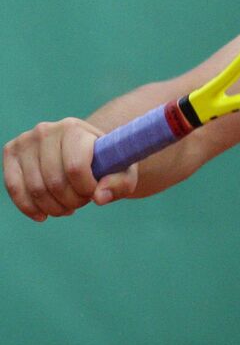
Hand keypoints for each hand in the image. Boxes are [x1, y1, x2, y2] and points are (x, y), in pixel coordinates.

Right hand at [3, 118, 137, 220]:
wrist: (83, 149)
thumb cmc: (106, 162)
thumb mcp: (123, 170)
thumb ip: (121, 183)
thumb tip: (99, 197)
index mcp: (75, 129)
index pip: (75, 167)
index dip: (86, 189)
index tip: (94, 192)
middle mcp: (47, 131)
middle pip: (54, 182)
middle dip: (71, 201)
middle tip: (81, 202)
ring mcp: (26, 141)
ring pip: (35, 188)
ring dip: (53, 207)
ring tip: (68, 206)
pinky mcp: (11, 152)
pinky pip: (14, 187)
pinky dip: (29, 207)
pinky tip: (43, 216)